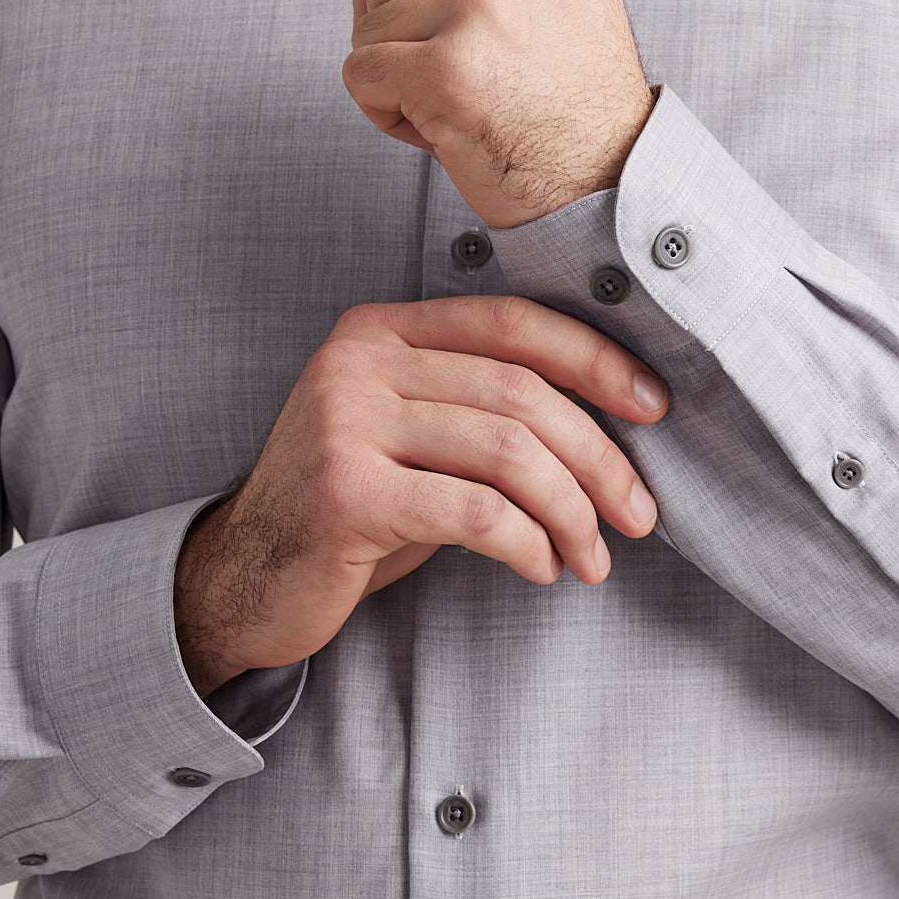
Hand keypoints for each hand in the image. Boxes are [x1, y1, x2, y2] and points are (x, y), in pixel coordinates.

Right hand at [174, 296, 667, 696]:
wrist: (245, 577)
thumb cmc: (349, 509)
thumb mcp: (411, 437)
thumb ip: (481, 409)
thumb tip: (608, 421)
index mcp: (380, 331)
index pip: (511, 322)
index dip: (595, 359)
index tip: (653, 406)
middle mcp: (359, 363)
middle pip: (520, 392)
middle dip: (598, 458)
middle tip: (637, 514)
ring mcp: (345, 423)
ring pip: (508, 452)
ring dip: (572, 511)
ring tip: (593, 556)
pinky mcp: (347, 493)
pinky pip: (476, 513)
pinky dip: (528, 543)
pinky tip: (541, 567)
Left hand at [344, 0, 656, 227]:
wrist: (607, 180)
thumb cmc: (563, 93)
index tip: (440, 23)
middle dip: (394, 30)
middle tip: (457, 73)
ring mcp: (484, 10)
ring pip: (367, 25)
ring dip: (395, 75)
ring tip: (459, 103)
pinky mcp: (449, 70)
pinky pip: (360, 73)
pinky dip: (384, 110)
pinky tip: (438, 128)